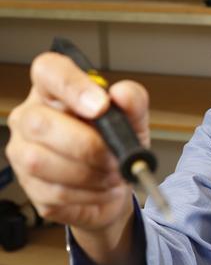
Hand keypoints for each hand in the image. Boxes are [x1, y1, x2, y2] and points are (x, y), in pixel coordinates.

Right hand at [6, 52, 149, 235]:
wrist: (116, 186)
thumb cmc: (116, 143)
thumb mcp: (133, 118)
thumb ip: (133, 101)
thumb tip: (121, 94)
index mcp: (53, 90)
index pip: (48, 71)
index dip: (72, 86)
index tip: (101, 107)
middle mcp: (29, 117)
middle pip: (40, 123)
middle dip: (86, 144)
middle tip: (114, 155)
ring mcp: (23, 153)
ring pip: (41, 162)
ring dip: (89, 172)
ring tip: (112, 173)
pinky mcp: (29, 188)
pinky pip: (54, 192)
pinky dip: (88, 193)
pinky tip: (100, 188)